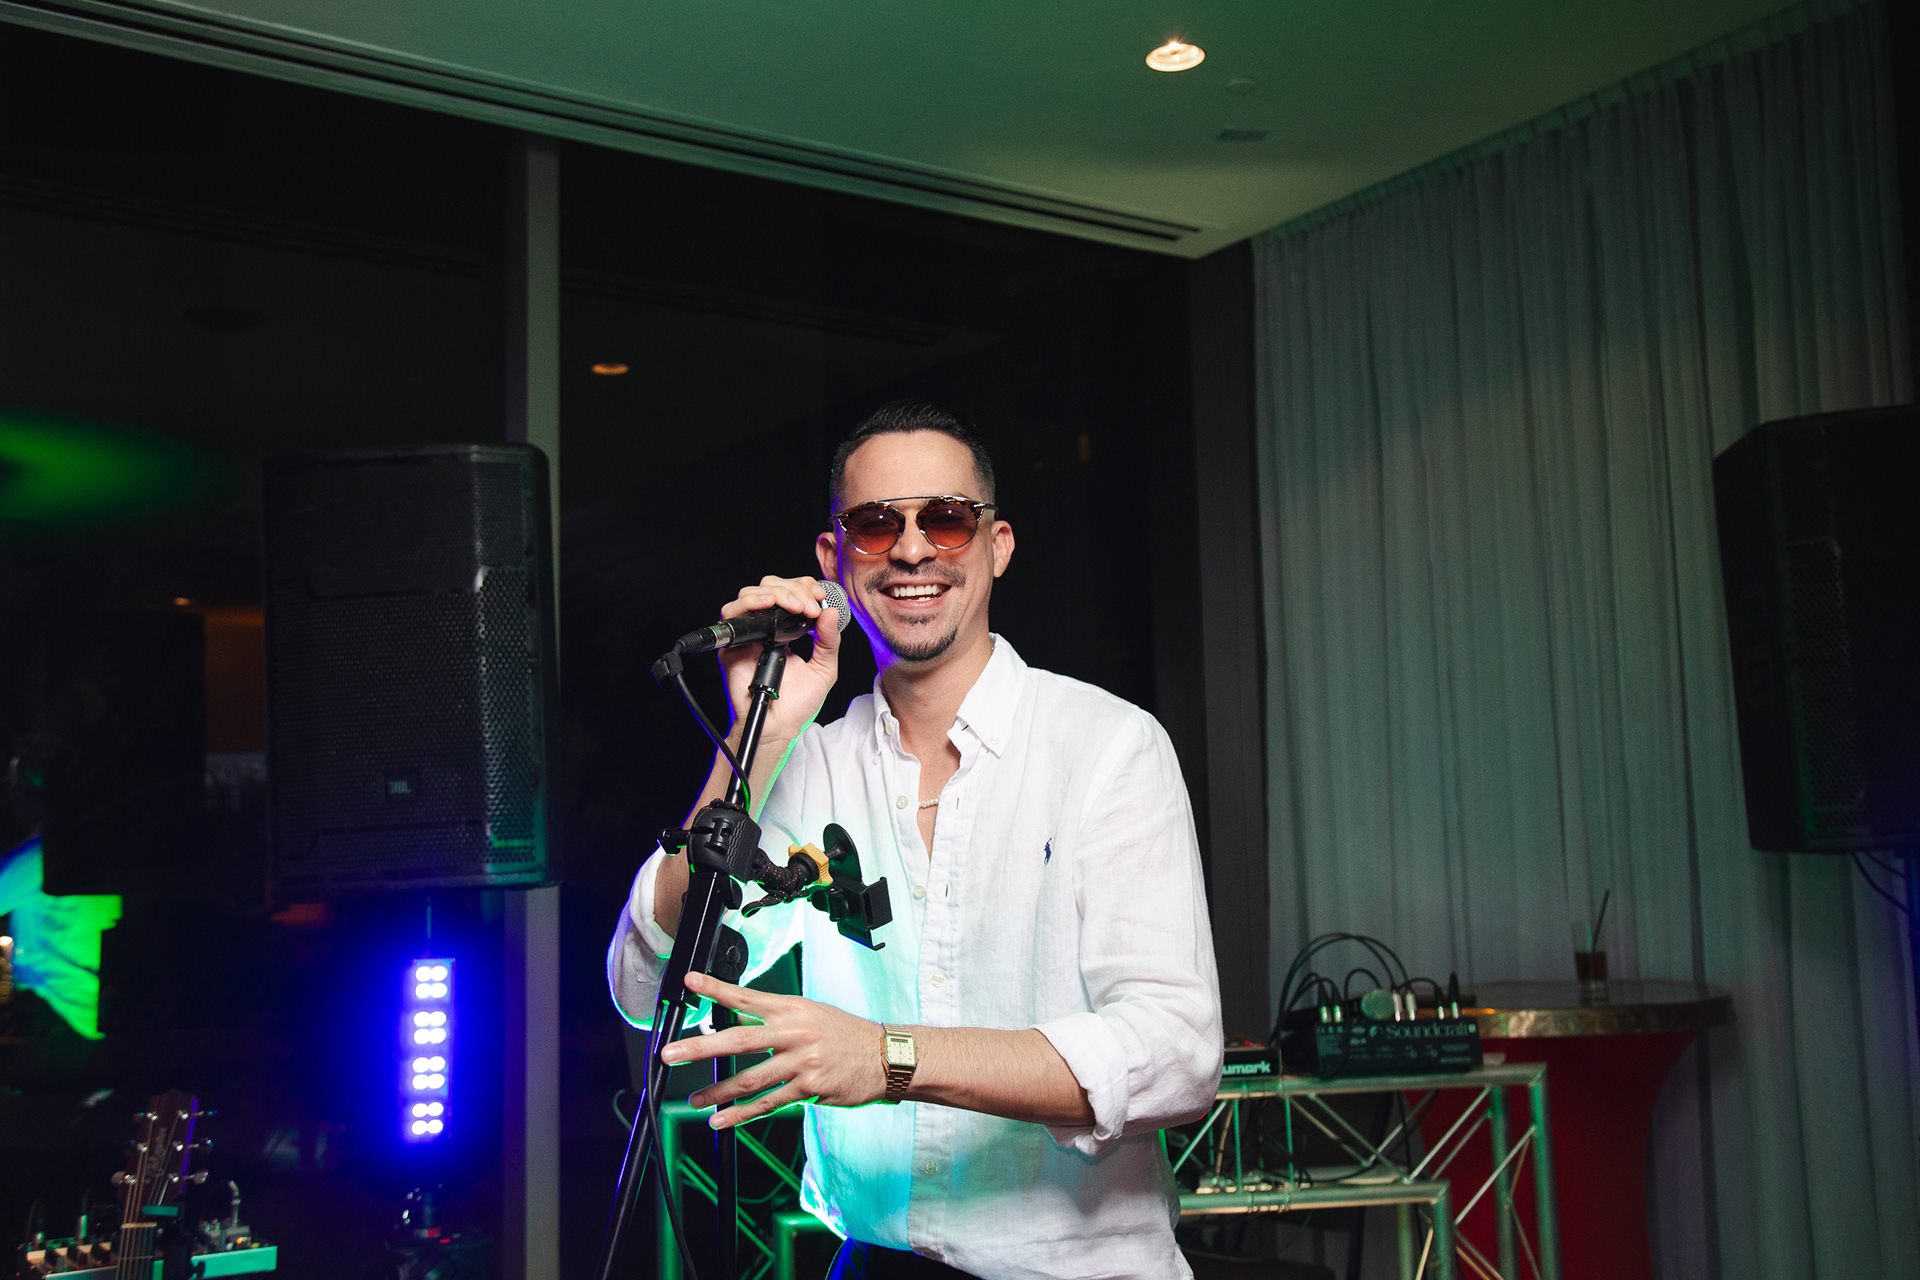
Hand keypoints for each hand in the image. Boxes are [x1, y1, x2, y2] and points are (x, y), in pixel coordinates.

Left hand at [661, 971, 884, 1127]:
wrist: (885, 1057)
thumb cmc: (845, 1035)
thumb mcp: (812, 1014)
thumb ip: (776, 1018)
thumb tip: (737, 1023)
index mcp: (793, 1009)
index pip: (746, 997)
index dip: (715, 989)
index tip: (689, 982)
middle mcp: (795, 1033)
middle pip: (738, 1040)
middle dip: (699, 1047)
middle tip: (670, 1053)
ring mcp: (802, 1062)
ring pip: (749, 1079)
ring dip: (716, 1091)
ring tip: (693, 1100)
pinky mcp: (809, 1088)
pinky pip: (768, 1104)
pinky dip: (741, 1114)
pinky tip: (721, 1120)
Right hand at [716, 576, 841, 748]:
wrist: (778, 725)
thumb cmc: (798, 703)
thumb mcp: (824, 669)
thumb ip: (829, 641)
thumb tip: (830, 611)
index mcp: (787, 629)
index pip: (792, 592)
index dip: (804, 587)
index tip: (819, 596)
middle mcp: (766, 627)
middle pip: (771, 586)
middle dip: (794, 589)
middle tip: (810, 606)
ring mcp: (749, 634)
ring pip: (752, 593)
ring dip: (778, 593)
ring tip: (796, 607)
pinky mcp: (733, 644)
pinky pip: (731, 613)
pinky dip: (750, 603)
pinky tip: (769, 605)